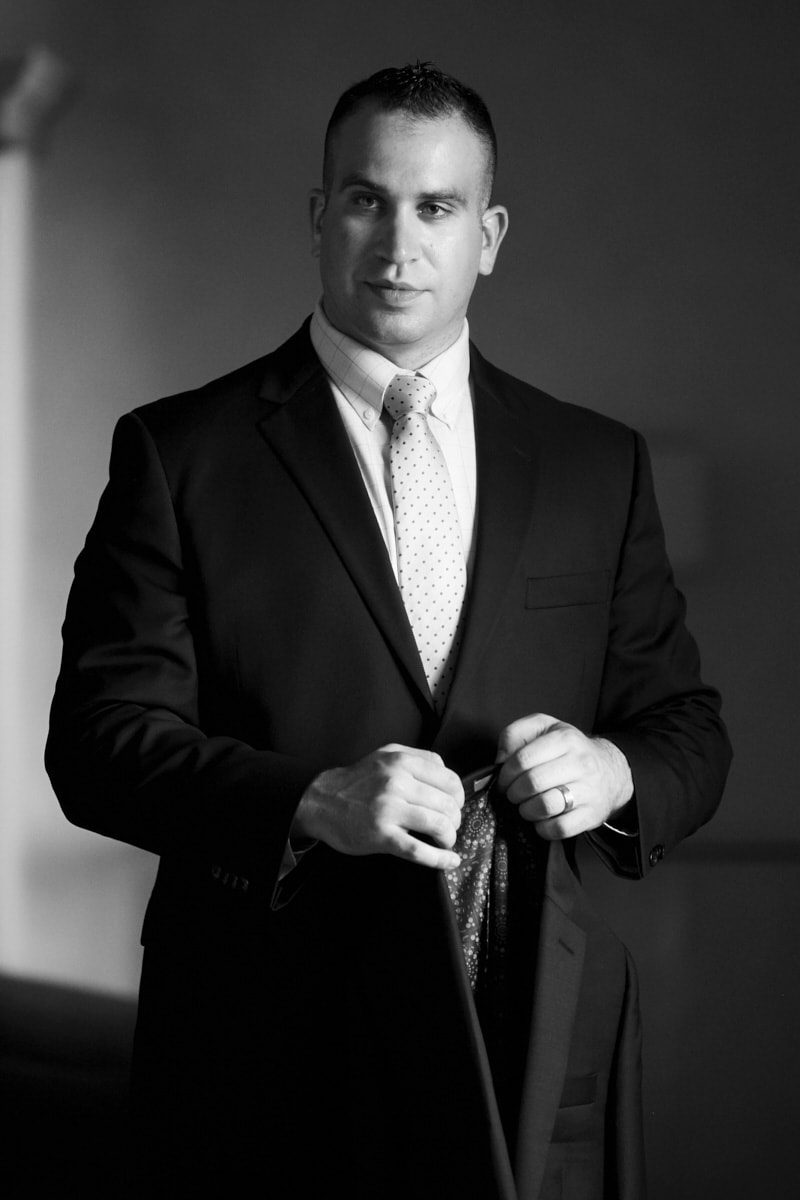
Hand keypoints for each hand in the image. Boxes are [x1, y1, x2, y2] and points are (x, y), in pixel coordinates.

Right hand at [293, 744, 463, 869]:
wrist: (321, 801)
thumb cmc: (357, 781)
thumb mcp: (385, 755)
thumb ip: (417, 758)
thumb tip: (447, 774)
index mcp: (402, 762)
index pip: (449, 780)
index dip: (459, 796)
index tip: (455, 806)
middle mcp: (397, 783)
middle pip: (447, 805)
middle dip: (455, 820)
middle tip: (449, 826)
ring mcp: (389, 810)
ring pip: (438, 825)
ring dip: (449, 837)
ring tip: (445, 841)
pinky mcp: (381, 836)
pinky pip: (418, 850)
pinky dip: (440, 859)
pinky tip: (449, 860)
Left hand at [496, 713, 632, 839]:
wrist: (611, 771)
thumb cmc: (569, 750)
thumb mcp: (544, 727)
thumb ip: (515, 734)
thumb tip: (501, 760)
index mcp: (564, 738)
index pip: (523, 758)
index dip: (506, 774)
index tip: (503, 780)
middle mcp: (580, 762)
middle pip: (532, 783)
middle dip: (513, 793)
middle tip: (513, 794)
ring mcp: (588, 790)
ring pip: (545, 806)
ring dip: (526, 810)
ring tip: (526, 807)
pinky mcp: (592, 815)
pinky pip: (560, 828)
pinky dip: (543, 828)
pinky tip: (541, 820)